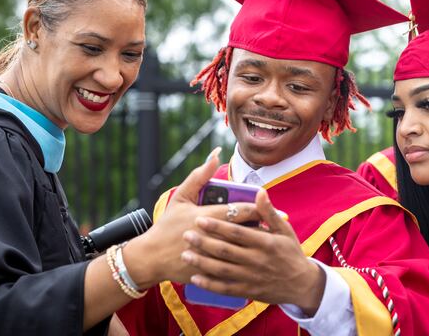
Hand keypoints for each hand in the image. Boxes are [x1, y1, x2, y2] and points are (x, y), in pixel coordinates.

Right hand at [123, 148, 261, 287]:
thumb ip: (200, 175)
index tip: (270, 208)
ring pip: (244, 251)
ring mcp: (213, 256)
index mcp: (209, 216)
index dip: (259, 208)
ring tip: (269, 242)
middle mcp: (214, 236)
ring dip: (257, 246)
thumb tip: (215, 155)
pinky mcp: (211, 273)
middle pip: (248, 230)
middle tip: (277, 225)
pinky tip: (254, 260)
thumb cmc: (167, 225)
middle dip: (263, 227)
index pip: (242, 210)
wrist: (151, 258)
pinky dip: (246, 264)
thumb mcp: (181, 197)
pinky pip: (234, 270)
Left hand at [181, 189, 325, 314]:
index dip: (217, 225)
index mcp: (265, 243)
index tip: (200, 218)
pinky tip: (195, 279)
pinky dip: (210, 285)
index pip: (237, 232)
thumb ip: (269, 212)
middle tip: (186, 234)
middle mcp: (257, 261)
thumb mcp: (285, 230)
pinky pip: (226, 289)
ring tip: (185, 254)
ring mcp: (252, 277)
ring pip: (222, 270)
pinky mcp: (248, 291)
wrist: (302, 284)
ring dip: (202, 263)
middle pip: (226, 251)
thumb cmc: (291, 252)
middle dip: (204, 242)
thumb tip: (259, 191)